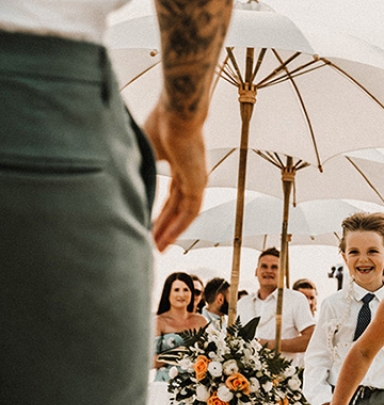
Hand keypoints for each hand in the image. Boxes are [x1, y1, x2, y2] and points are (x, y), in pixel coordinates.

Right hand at [143, 106, 208, 251]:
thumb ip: (138, 166)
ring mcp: (196, 180)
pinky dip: (179, 226)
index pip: (170, 195)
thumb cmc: (163, 121)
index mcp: (179, 164)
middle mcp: (190, 175)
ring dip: (170, 230)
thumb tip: (119, 179)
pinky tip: (168, 238)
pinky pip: (190, 211)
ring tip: (157, 247)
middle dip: (163, 227)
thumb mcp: (145, 149)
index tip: (147, 223)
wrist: (178, 112)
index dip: (160, 211)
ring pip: (183, 213)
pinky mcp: (198, 183)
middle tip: (152, 243)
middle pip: (176, 208)